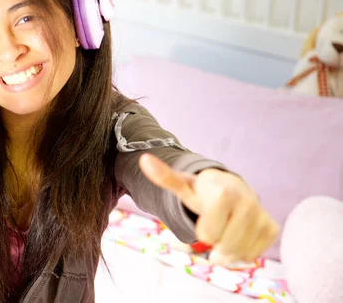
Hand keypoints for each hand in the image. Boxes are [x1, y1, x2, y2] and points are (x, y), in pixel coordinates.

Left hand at [138, 153, 278, 262]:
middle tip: (214, 227)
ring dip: (226, 251)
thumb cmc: (202, 192)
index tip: (204, 218)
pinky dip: (241, 253)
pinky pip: (252, 255)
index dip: (203, 231)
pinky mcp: (272, 228)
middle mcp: (248, 202)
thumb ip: (164, 176)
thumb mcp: (182, 185)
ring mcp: (262, 215)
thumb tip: (144, 159)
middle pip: (224, 247)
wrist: (230, 189)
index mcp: (224, 193)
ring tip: (223, 232)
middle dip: (214, 242)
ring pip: (238, 254)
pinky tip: (236, 236)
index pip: (208, 235)